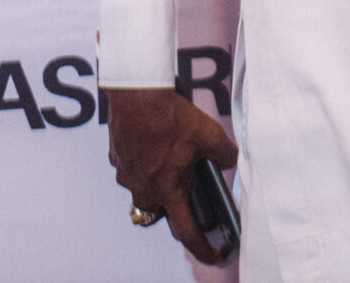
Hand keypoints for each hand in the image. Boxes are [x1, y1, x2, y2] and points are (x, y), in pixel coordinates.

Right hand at [106, 88, 238, 264]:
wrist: (137, 93)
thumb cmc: (170, 116)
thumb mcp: (209, 134)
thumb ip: (225, 154)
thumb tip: (232, 160)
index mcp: (168, 189)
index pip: (187, 230)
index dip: (202, 248)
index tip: (214, 257)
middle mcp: (144, 188)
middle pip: (160, 210)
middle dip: (173, 203)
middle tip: (184, 185)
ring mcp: (127, 174)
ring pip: (143, 189)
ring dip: (156, 180)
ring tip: (169, 156)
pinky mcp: (117, 158)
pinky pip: (132, 169)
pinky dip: (142, 162)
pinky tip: (153, 143)